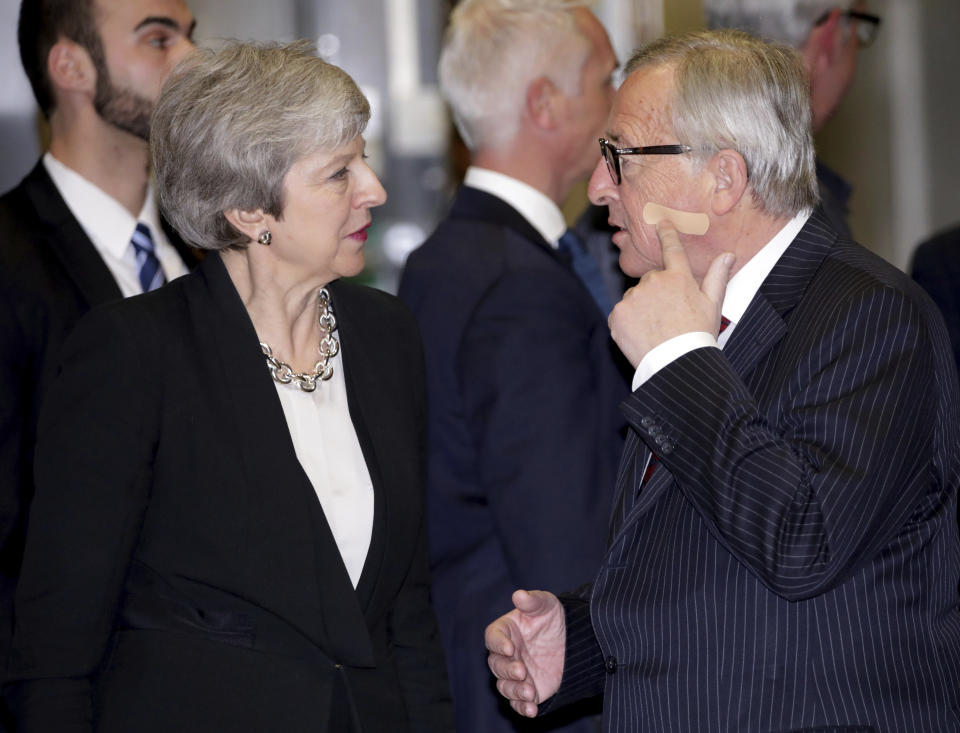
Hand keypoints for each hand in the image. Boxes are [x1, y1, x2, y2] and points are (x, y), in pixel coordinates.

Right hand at [485, 590, 565, 717]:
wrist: (570, 640)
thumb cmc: (552, 617)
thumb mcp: (546, 605)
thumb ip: (532, 601)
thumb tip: (518, 595)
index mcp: (504, 632)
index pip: (492, 638)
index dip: (498, 644)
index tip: (510, 648)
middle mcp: (506, 654)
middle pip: (496, 665)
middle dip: (507, 670)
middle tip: (523, 671)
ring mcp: (515, 673)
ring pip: (504, 686)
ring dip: (515, 691)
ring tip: (530, 692)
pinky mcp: (526, 690)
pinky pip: (518, 702)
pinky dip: (522, 707)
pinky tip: (532, 710)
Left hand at [609, 221, 733, 366]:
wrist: (676, 364)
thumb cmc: (698, 335)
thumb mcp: (713, 305)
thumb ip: (717, 277)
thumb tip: (728, 254)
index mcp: (678, 278)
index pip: (672, 249)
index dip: (667, 233)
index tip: (659, 220)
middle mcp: (654, 282)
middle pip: (651, 282)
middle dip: (656, 295)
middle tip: (668, 318)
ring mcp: (633, 298)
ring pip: (635, 298)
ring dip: (641, 309)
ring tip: (655, 329)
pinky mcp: (617, 314)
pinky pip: (621, 314)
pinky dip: (627, 323)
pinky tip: (641, 335)